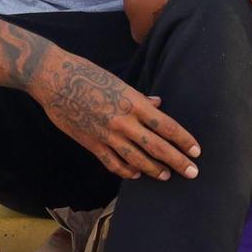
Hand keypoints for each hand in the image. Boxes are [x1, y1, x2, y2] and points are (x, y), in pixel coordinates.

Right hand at [31, 48, 200, 181]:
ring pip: (137, 159)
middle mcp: (124, 121)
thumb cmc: (87, 74)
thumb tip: (158, 105)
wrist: (55, 79)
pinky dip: (126, 171)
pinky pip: (113, 163)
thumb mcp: (118, 82)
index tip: (196, 151)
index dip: (184, 140)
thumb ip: (139, 98)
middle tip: (193, 172)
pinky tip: (135, 175)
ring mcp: (107, 134)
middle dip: (177, 161)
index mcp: (133, 102)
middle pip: (157, 146)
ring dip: (154, 170)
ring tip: (166, 176)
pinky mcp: (91, 143)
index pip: (167, 126)